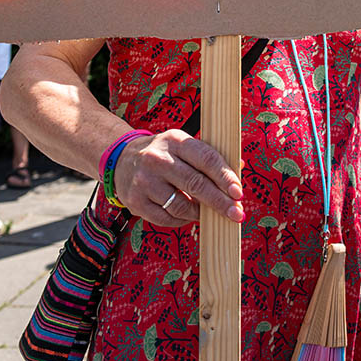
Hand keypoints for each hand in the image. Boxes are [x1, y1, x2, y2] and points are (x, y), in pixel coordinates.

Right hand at [113, 129, 244, 226]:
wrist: (122, 159)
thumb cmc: (164, 154)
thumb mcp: (183, 145)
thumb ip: (209, 157)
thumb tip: (239, 169)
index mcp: (175, 141)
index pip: (206, 159)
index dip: (225, 177)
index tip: (238, 192)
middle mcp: (158, 159)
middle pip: (196, 184)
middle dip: (220, 202)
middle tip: (236, 213)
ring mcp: (144, 181)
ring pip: (181, 205)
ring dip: (200, 213)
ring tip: (210, 213)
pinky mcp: (136, 201)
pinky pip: (166, 218)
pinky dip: (182, 220)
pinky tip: (189, 216)